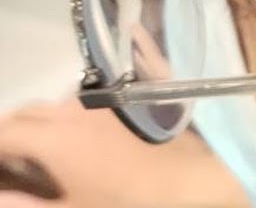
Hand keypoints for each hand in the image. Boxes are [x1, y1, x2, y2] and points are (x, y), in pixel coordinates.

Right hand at [0, 101, 247, 207]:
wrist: (194, 181)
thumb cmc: (129, 203)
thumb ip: (25, 206)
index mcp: (55, 139)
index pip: (5, 132)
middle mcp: (74, 111)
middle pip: (26, 113)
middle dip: (10, 132)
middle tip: (9, 160)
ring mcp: (103, 104)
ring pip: (55, 104)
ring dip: (40, 123)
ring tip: (38, 152)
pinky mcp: (127, 102)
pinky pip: (86, 101)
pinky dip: (68, 115)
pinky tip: (77, 138)